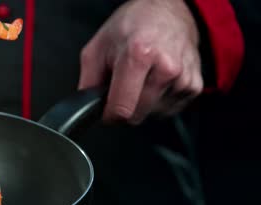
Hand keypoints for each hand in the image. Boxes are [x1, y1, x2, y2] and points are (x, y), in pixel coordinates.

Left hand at [78, 0, 202, 124]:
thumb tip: (88, 106)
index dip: (109, 115)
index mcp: (139, 55)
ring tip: (142, 77)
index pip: (122, 109)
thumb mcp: (98, 46)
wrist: (169, 10)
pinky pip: (168, 110)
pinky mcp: (194, 86)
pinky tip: (157, 80)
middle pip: (137, 115)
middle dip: (125, 107)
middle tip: (124, 84)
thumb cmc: (133, 25)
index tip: (107, 110)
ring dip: (143, 103)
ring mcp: (183, 78)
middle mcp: (166, 68)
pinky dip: (159, 101)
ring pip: (152, 114)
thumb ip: (88, 81)